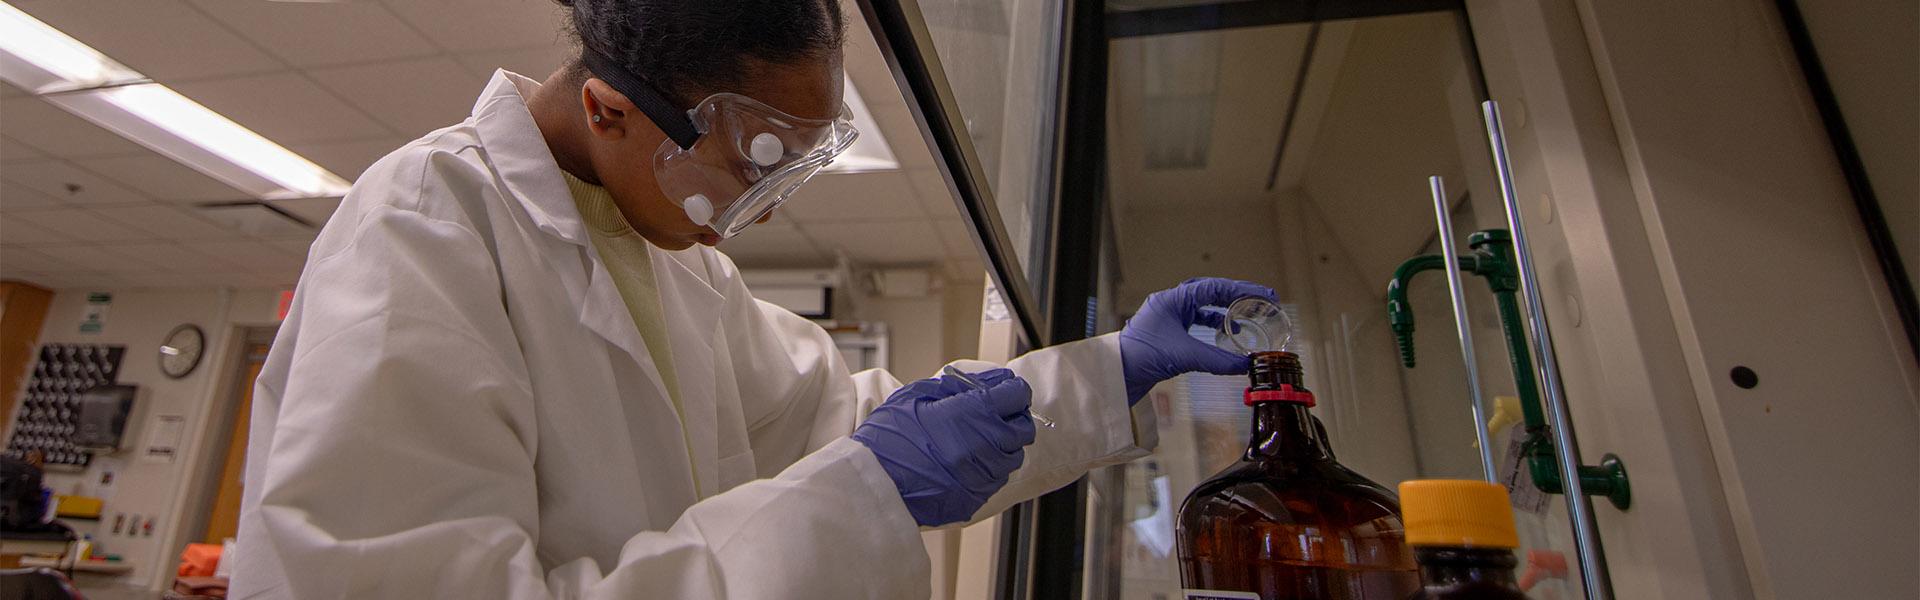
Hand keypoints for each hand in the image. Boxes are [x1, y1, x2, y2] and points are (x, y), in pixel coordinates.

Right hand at [852, 368, 1036, 526]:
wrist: (871, 483)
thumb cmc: (888, 438)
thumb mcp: (916, 395)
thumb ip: (954, 387)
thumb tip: (981, 383)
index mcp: (973, 414)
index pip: (1016, 395)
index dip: (1011, 388)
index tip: (1004, 388)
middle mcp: (986, 445)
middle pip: (1023, 428)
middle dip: (1013, 417)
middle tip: (994, 413)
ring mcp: (982, 475)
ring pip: (1013, 456)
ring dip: (1003, 444)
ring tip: (977, 439)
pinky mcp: (975, 498)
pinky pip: (995, 480)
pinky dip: (989, 468)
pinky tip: (967, 461)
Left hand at [1119, 277, 1278, 404]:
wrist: (1116, 374)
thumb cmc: (1141, 357)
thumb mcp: (1185, 356)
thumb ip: (1217, 359)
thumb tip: (1245, 365)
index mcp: (1172, 299)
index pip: (1213, 287)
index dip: (1241, 289)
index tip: (1263, 294)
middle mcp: (1170, 304)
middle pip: (1209, 292)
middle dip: (1235, 296)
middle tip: (1259, 301)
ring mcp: (1168, 318)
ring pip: (1202, 307)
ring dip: (1224, 311)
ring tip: (1245, 319)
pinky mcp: (1167, 333)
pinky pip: (1195, 323)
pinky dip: (1212, 326)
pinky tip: (1225, 333)